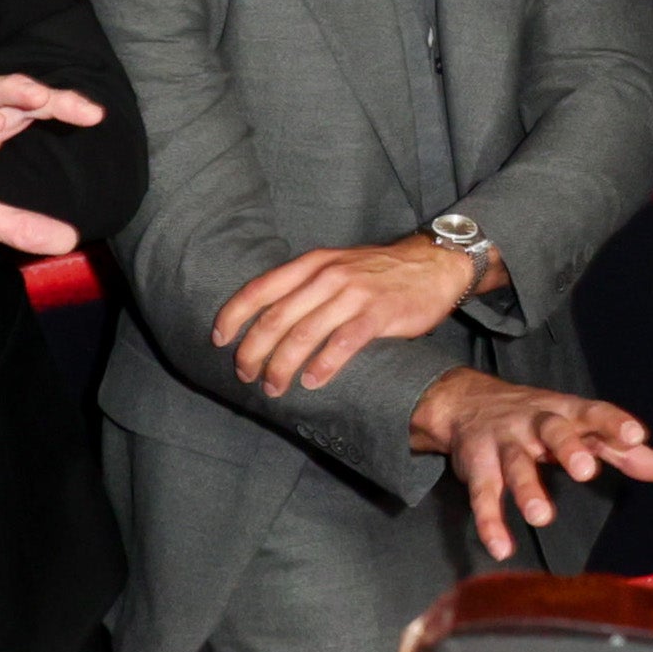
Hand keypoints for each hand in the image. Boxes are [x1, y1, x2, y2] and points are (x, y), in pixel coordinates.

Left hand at [217, 234, 486, 395]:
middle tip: (245, 375)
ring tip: (273, 387)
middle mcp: (327, 276)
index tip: (219, 339)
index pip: (261, 289)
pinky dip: (324, 365)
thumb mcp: (336, 266)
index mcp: (312, 264)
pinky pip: (343, 342)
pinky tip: (312, 382)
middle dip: (253, 350)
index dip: (235, 315)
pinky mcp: (379, 313)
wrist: (433, 264)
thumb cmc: (379, 272)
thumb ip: (306, 286)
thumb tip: (269, 319)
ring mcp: (353, 294)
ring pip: (304, 333)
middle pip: (277, 317)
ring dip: (283, 365)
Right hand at [407, 366, 652, 560]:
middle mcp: (535, 423)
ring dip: (527, 488)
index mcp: (566, 413)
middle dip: (568, 448)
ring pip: (515, 463)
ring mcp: (504, 443)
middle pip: (552, 431)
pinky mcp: (477, 466)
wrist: (466, 401)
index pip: (594, 413)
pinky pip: (482, 493)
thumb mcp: (578, 426)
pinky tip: (501, 547)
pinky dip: (489, 521)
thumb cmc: (536, 418)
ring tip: (541, 517)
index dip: (614, 422)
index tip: (637, 435)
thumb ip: (621, 451)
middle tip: (585, 470)